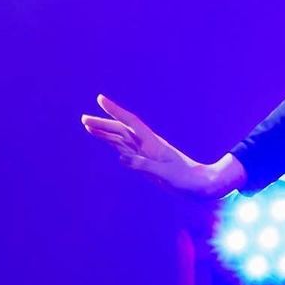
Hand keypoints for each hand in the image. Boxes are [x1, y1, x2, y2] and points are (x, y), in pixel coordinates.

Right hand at [81, 94, 243, 196]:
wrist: (201, 185)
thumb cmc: (186, 180)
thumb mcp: (165, 175)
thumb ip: (144, 166)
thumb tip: (121, 157)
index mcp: (153, 143)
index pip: (130, 122)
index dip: (114, 110)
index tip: (100, 98)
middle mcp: (148, 145)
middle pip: (121, 130)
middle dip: (103, 123)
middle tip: (83, 119)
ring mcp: (148, 153)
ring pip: (122, 139)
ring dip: (106, 133)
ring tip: (89, 127)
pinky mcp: (148, 162)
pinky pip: (127, 150)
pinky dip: (115, 144)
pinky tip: (108, 141)